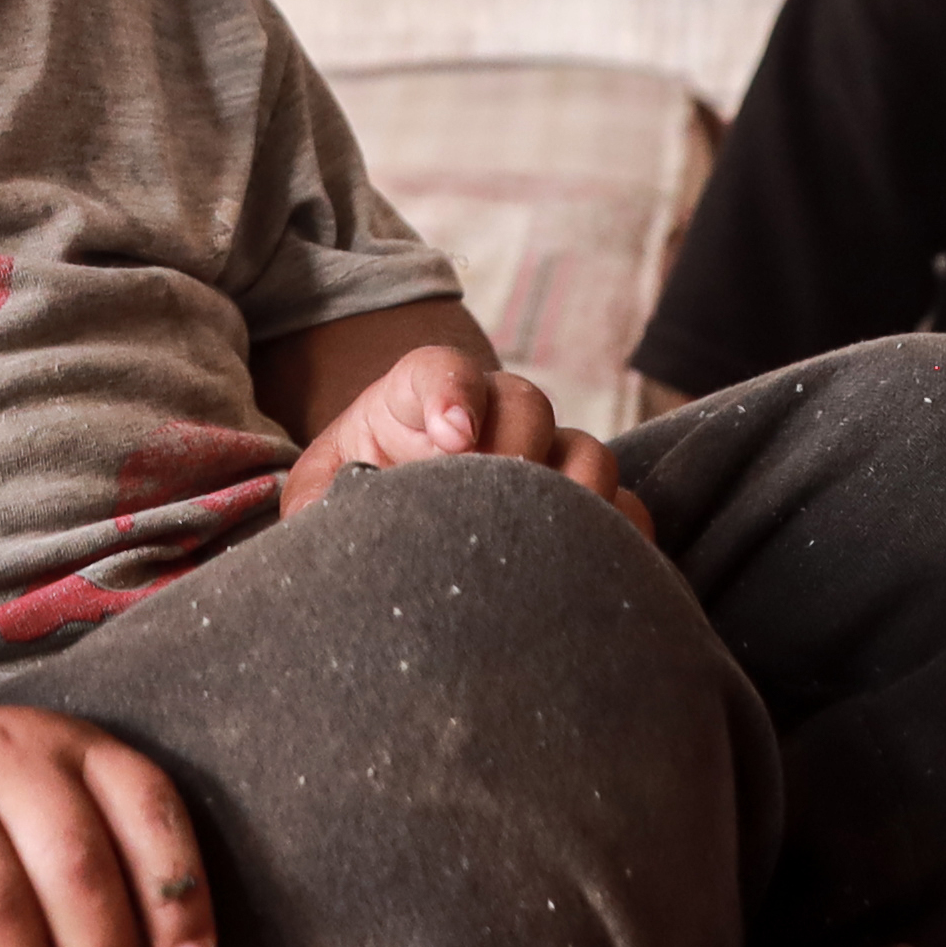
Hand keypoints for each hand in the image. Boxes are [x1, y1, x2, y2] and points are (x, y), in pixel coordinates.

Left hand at [282, 337, 655, 534]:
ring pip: (585, 452)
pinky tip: (598, 575)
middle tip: (491, 500)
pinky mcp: (580, 505)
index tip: (452, 436)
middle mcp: (492, 417)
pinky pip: (626, 507)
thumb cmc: (354, 500)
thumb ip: (319, 507)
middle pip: (525, 403)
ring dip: (575, 495)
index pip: (440, 371)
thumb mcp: (320, 497)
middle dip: (515, 449)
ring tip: (546, 546)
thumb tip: (326, 535)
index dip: (453, 392)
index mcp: (418, 399)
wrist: (394, 520)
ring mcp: (545, 457)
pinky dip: (622, 535)